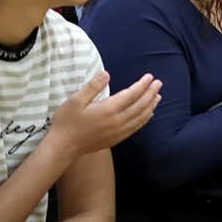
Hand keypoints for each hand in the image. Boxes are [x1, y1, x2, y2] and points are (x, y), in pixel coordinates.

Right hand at [47, 71, 162, 156]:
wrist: (62, 148)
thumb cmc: (66, 122)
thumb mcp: (74, 100)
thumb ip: (92, 87)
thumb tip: (107, 73)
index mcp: (108, 109)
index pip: (132, 94)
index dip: (142, 84)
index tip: (150, 76)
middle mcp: (117, 121)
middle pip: (140, 105)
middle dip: (151, 93)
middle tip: (159, 83)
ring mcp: (118, 132)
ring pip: (140, 117)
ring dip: (151, 106)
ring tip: (158, 96)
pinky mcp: (116, 139)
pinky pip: (135, 128)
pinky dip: (144, 119)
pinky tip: (148, 115)